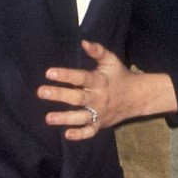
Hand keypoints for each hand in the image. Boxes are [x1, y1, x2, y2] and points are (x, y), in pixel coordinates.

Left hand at [37, 39, 175, 140]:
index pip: (81, 77)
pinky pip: (90, 132)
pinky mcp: (101, 124)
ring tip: (47, 118)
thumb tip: (83, 42)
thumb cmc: (119, 75)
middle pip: (77, 98)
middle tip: (41, 92)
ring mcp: (100, 113)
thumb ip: (97, 51)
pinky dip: (79, 134)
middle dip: (59, 95)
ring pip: (81, 117)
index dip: (65, 75)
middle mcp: (99, 98)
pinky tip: (66, 134)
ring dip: (64, 118)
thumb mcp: (111, 60)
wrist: (137, 96)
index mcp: (100, 81)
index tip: (48, 72)